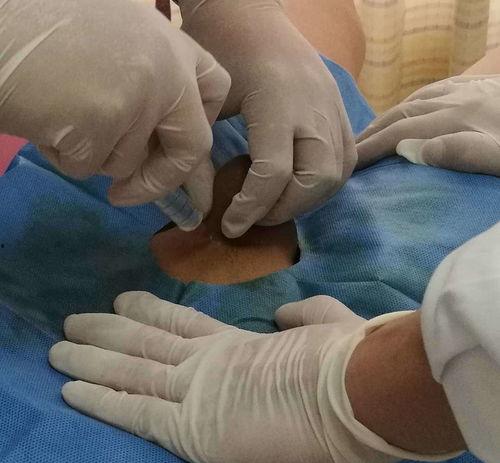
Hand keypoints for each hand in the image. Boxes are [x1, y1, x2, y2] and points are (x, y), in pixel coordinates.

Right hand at [0, 0, 230, 213]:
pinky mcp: (103, 122)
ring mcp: (138, 95)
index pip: (216, 88)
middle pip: (194, 144)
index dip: (203, 123)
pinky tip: (43, 119)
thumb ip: (145, 84)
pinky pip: (89, 167)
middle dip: (164, 179)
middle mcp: (165, 66)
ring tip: (58, 111)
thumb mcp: (111, 43)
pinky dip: (64, 156)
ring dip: (93, 155)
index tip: (184, 149)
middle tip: (127, 194)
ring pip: (128, 162)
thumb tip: (157, 143)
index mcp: (169, 41)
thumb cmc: (41, 28)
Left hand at [49, 292, 416, 462]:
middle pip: (146, 342)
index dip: (149, 311)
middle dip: (107, 330)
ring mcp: (197, 391)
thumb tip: (282, 316)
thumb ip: (303, 315)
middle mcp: (209, 362)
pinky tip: (70, 390)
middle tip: (72, 321)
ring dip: (91, 360)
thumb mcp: (329, 324)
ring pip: (131, 371)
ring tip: (58, 348)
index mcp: (239, 344)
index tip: (123, 298)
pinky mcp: (193, 428)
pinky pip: (137, 411)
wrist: (361, 391)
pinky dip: (101, 400)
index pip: (182, 324)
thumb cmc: (351, 362)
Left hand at [178, 0, 356, 237]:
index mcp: (277, 100)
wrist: (251, 12)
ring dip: (307, 200)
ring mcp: (334, 106)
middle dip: (284, 209)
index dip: (250, 209)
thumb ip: (209, 151)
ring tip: (276, 203)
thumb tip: (207, 202)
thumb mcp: (210, 100)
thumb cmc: (221, 50)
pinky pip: (348, 158)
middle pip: (317, 180)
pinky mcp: (342, 108)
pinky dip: (325, 182)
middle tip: (256, 216)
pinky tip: (298, 183)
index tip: (230, 225)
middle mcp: (315, 106)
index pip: (274, 174)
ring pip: (338, 173)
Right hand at [356, 75, 499, 175]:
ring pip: (416, 99)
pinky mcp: (479, 86)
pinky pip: (436, 89)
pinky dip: (413, 101)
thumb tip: (409, 150)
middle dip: (373, 132)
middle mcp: (456, 99)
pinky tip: (408, 108)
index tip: (350, 163)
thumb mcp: (497, 157)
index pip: (401, 133)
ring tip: (373, 132)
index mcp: (458, 119)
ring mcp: (467, 89)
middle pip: (403, 113)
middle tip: (350, 150)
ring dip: (389, 116)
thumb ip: (460, 153)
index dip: (372, 147)